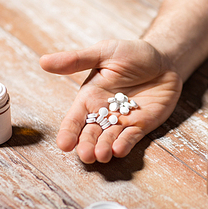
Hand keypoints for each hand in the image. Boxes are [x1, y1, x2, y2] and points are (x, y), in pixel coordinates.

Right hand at [40, 40, 181, 163]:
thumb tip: (43, 61)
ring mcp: (122, 121)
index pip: (75, 118)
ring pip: (109, 139)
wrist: (164, 59)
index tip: (63, 145)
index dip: (68, 132)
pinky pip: (131, 138)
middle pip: (91, 134)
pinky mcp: (141, 125)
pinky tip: (119, 150)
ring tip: (101, 156)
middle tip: (85, 155)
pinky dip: (124, 145)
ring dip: (104, 149)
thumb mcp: (104, 52)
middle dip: (86, 145)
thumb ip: (76, 60)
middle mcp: (103, 113)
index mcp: (90, 97)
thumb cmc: (132, 53)